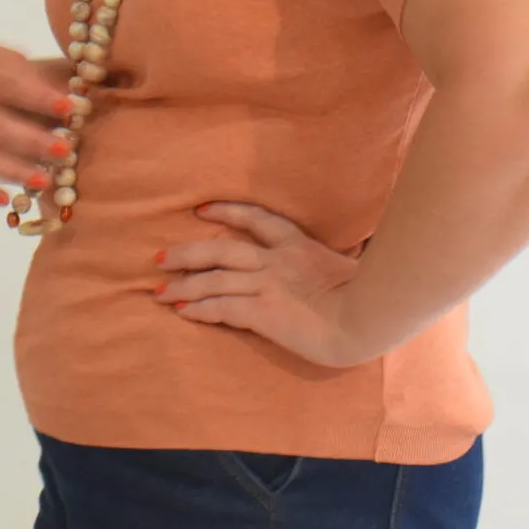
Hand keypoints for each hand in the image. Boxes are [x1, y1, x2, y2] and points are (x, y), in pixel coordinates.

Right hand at [0, 40, 77, 206]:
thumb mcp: (18, 61)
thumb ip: (47, 77)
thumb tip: (85, 97)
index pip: (9, 86)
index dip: (39, 98)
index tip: (69, 106)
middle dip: (32, 141)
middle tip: (65, 149)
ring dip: (15, 172)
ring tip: (46, 181)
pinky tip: (5, 201)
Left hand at [152, 202, 370, 368]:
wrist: (369, 317)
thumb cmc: (369, 298)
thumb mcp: (347, 270)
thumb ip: (325, 267)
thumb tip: (328, 271)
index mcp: (298, 246)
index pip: (257, 219)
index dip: (226, 213)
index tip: (202, 211)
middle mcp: (277, 261)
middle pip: (221, 248)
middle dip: (186, 252)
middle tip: (159, 258)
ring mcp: (268, 284)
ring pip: (213, 279)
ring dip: (183, 286)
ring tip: (159, 293)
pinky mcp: (264, 311)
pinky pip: (221, 307)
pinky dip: (198, 308)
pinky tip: (182, 312)